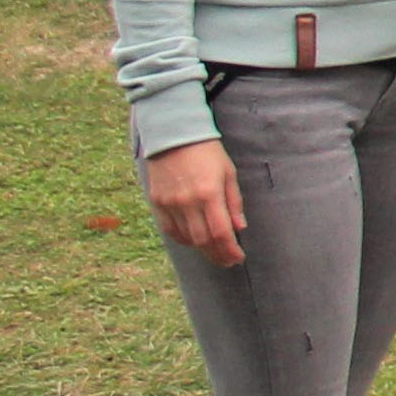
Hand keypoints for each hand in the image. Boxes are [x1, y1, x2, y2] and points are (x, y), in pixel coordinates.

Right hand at [145, 137, 246, 267]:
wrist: (174, 135)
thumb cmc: (207, 153)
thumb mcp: (228, 173)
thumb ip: (234, 202)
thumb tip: (239, 228)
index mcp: (209, 194)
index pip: (221, 233)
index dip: (230, 250)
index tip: (238, 257)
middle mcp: (187, 202)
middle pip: (203, 240)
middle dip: (217, 255)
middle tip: (228, 261)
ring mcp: (169, 204)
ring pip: (186, 238)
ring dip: (202, 249)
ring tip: (215, 253)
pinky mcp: (156, 202)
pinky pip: (170, 230)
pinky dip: (183, 240)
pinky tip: (194, 241)